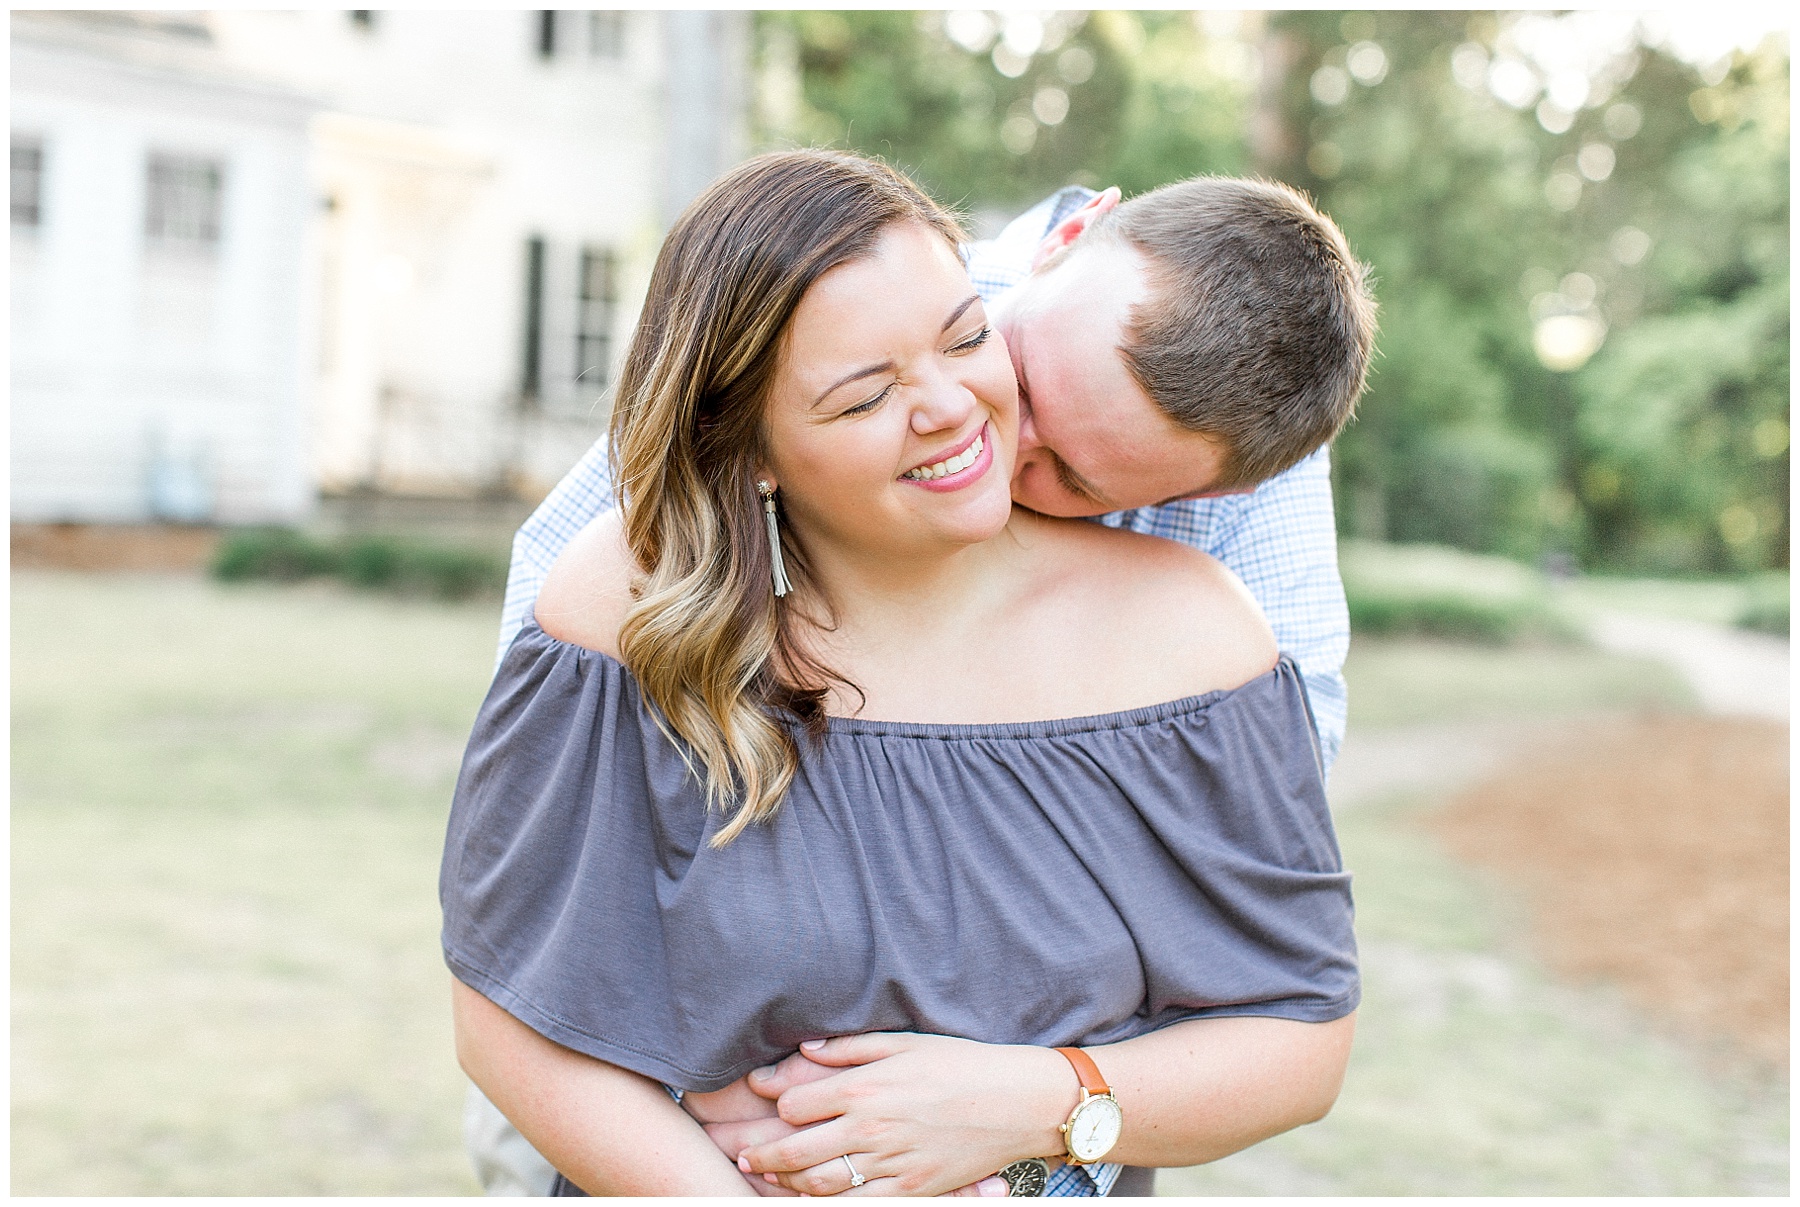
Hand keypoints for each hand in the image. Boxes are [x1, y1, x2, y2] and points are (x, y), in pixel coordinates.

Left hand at [736, 1033, 1070, 1195]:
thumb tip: (806, 1049)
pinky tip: (816, 1196)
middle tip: (744, 1157)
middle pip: (796, 1149)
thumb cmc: (962, 1065)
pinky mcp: (909, 1188)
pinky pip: (857, 1203)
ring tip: (771, 1177)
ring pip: (819, 1182)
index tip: (768, 1103)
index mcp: (865, 1087)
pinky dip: (829, 1202)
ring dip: (787, 1182)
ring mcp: (889, 1163)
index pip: (796, 1104)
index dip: (775, 1104)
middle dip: (763, 1155)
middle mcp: (870, 1128)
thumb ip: (850, 1048)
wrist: (1016, 1103)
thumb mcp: (905, 1043)